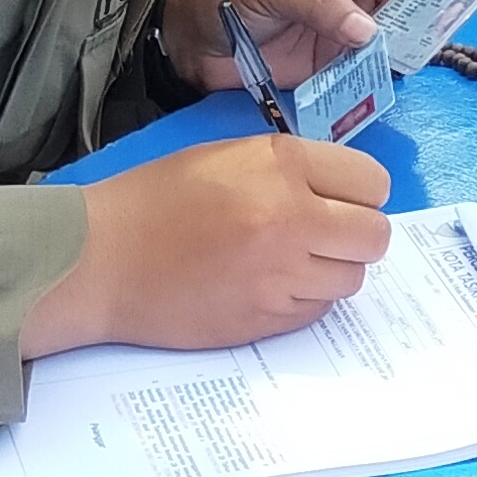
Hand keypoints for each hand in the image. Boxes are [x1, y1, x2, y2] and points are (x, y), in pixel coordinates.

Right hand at [31, 134, 394, 353]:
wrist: (101, 258)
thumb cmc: (155, 200)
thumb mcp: (227, 157)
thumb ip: (288, 169)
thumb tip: (339, 191)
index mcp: (281, 164)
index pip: (373, 183)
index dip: (361, 193)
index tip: (342, 200)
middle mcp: (290, 217)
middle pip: (375, 236)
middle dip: (357, 235)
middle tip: (326, 235)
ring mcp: (279, 274)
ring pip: (351, 278)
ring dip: (330, 270)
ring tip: (290, 262)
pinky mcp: (264, 319)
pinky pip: (316, 310)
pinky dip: (303, 300)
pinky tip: (267, 286)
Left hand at [162, 0, 464, 87]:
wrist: (194, 41)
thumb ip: (319, 4)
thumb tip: (367, 31)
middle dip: (432, 0)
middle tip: (456, 16)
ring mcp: (347, 26)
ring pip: (394, 30)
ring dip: (413, 40)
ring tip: (431, 50)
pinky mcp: (337, 63)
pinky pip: (371, 67)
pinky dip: (385, 73)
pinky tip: (397, 78)